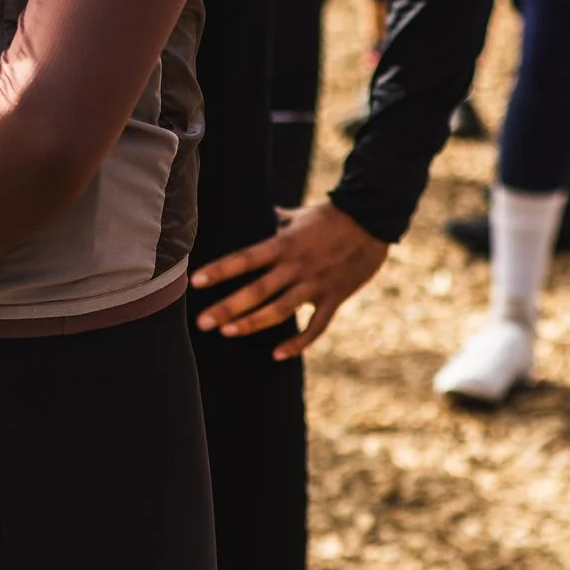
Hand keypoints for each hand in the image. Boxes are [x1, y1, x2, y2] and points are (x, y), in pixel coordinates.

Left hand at [188, 202, 388, 359]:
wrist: (374, 219)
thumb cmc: (332, 216)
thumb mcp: (300, 215)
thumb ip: (279, 222)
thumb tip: (266, 215)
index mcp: (285, 244)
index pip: (246, 259)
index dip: (221, 271)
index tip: (196, 282)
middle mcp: (297, 266)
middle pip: (257, 291)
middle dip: (228, 307)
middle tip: (202, 322)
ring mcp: (316, 284)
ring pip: (280, 310)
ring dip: (252, 323)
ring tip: (226, 333)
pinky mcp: (334, 298)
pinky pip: (316, 327)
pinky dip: (298, 343)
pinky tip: (277, 354)